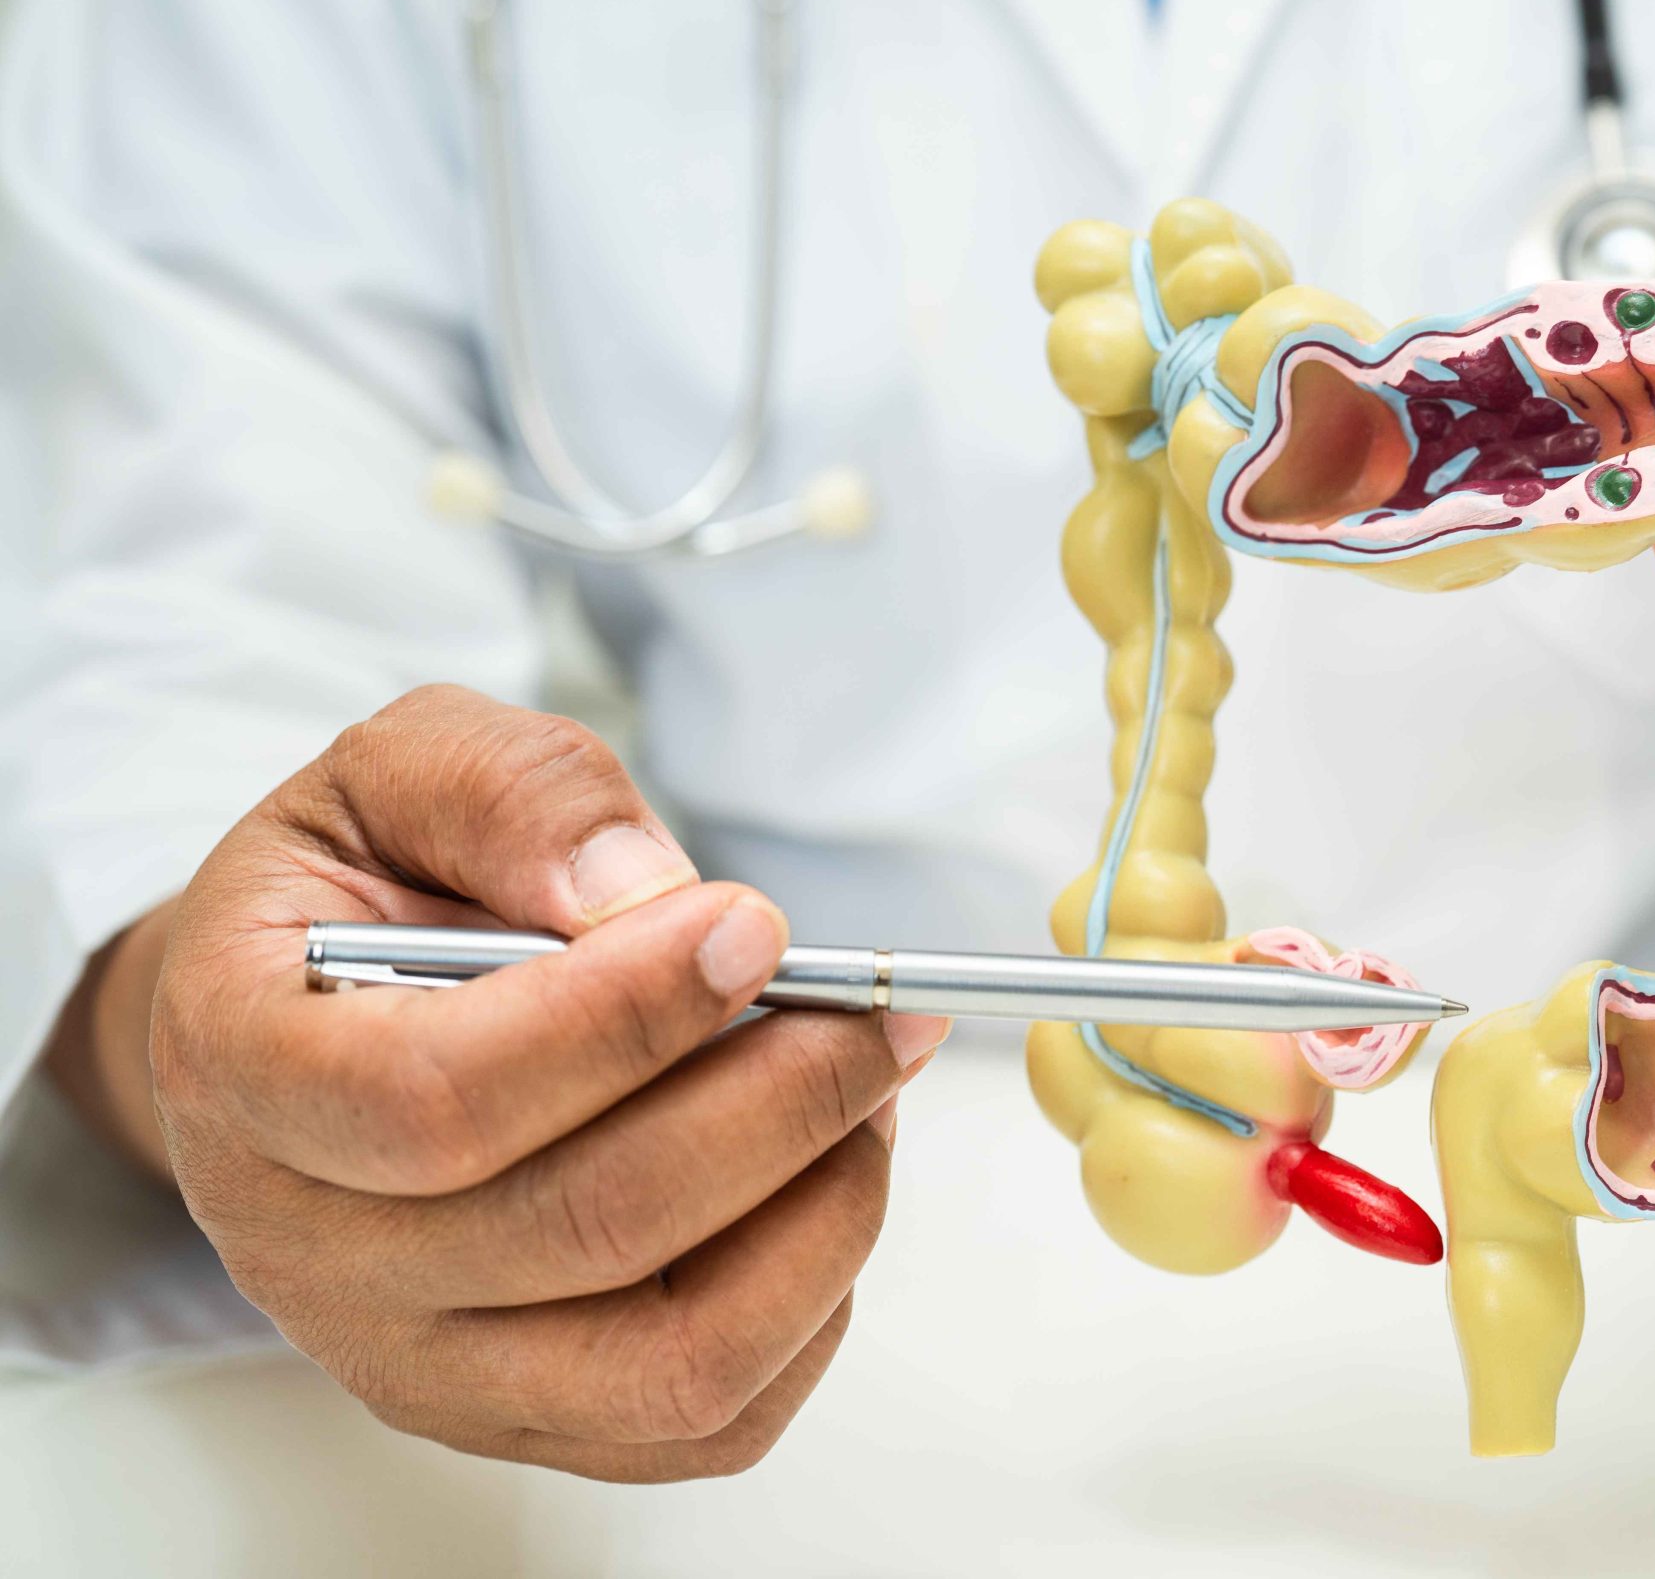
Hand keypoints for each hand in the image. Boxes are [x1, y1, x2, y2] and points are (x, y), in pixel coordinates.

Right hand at [100, 687, 945, 1478]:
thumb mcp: (402, 771)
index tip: (754, 928)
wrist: (324, 1015)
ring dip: (820, 1212)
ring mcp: (417, 1362)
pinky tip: (827, 1174)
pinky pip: (710, 1418)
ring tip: (866, 1090)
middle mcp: (309, 1251)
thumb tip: (640, 893)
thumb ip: (510, 796)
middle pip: (586, 1229)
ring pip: (672, 1357)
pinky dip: (814, 1298)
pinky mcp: (525, 1418)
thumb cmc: (369, 890)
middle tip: (875, 1010)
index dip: (623, 1019)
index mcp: (244, 1071)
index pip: (437, 1099)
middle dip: (778, 1103)